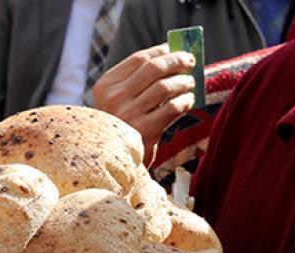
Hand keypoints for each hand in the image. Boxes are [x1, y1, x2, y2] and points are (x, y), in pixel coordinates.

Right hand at [93, 44, 196, 164]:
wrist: (112, 159)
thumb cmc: (120, 123)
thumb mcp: (117, 99)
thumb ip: (137, 79)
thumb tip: (172, 55)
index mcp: (105, 86)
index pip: (138, 59)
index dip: (160, 51)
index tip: (174, 49)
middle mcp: (114, 98)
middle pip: (154, 68)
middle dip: (177, 60)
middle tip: (190, 61)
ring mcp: (128, 114)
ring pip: (165, 86)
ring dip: (184, 81)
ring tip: (189, 83)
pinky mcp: (144, 130)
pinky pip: (173, 108)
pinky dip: (185, 101)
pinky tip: (188, 100)